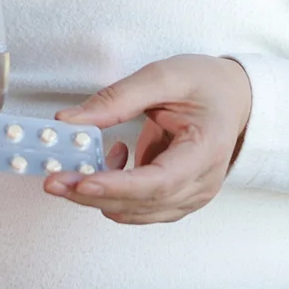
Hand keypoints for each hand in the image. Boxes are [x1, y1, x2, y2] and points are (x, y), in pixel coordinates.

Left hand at [46, 55, 251, 223]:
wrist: (235, 97)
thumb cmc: (207, 84)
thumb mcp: (164, 76)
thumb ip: (117, 99)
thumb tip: (68, 122)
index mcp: (207, 150)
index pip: (160, 181)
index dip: (119, 186)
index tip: (82, 182)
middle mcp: (202, 182)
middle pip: (141, 203)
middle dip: (92, 194)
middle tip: (52, 179)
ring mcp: (191, 196)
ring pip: (135, 212)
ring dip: (99, 195)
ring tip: (84, 160)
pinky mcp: (177, 199)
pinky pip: (138, 208)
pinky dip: (115, 193)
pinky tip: (113, 160)